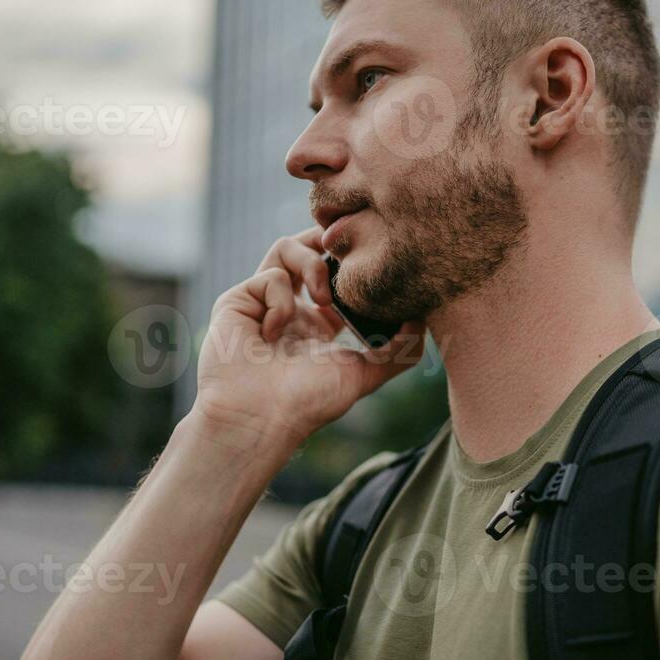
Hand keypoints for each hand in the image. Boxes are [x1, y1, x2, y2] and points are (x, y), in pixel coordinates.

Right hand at [192, 227, 423, 447]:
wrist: (261, 417)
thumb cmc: (309, 403)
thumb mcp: (365, 375)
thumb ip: (397, 350)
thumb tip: (422, 319)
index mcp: (317, 325)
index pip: (335, 276)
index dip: (351, 264)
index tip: (370, 266)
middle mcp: (290, 309)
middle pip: (307, 248)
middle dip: (329, 241)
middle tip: (348, 253)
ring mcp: (262, 303)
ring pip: (285, 248)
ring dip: (311, 265)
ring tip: (322, 300)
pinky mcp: (237, 300)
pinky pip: (268, 276)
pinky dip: (280, 298)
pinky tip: (276, 332)